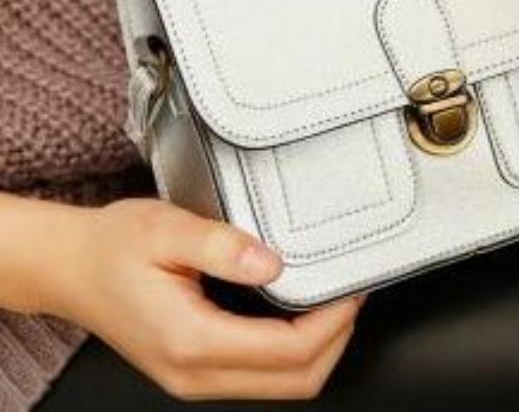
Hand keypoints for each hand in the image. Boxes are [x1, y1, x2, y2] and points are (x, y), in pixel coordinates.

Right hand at [49, 199, 361, 400]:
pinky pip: (261, 376)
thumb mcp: (165, 229)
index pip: (290, 351)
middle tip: (351, 292)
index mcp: (192, 340)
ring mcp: (194, 379)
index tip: (352, 286)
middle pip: (296, 382)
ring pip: (282, 386)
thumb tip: (274, 263)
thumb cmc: (114, 245)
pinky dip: (293, 351)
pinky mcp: (194, 370)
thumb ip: (221, 246)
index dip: (333, 322)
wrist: (70, 268)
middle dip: (336, 340)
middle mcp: (195, 374)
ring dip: (318, 348)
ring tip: (332, 299)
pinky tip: (299, 312)